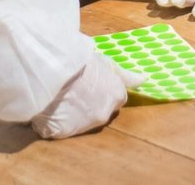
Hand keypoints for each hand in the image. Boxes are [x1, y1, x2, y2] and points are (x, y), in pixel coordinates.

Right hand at [31, 54, 145, 138]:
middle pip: (99, 112)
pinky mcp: (63, 132)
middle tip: (75, 89)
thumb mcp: (107, 64)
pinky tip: (50, 106)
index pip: (116, 98)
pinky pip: (60, 128)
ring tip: (61, 96)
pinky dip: (55, 121)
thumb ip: (126, 76)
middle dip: (90, 104)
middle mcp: (104, 115)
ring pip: (81, 122)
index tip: (91, 83)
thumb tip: (143, 80)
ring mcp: (84, 126)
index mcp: (116, 98)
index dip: (103, 90)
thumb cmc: (82, 62)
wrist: (55, 69)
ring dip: (74, 113)